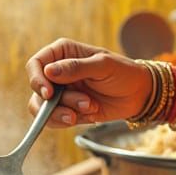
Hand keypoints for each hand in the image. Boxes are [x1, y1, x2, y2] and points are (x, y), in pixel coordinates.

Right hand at [25, 38, 150, 126]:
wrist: (139, 94)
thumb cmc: (124, 72)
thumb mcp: (103, 66)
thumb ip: (76, 68)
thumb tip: (48, 71)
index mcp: (63, 53)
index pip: (36, 64)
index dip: (37, 79)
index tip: (49, 93)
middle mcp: (58, 72)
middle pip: (37, 89)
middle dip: (56, 102)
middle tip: (80, 106)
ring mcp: (62, 92)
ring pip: (43, 108)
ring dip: (64, 113)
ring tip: (90, 108)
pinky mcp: (67, 109)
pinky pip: (53, 120)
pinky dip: (67, 121)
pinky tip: (88, 115)